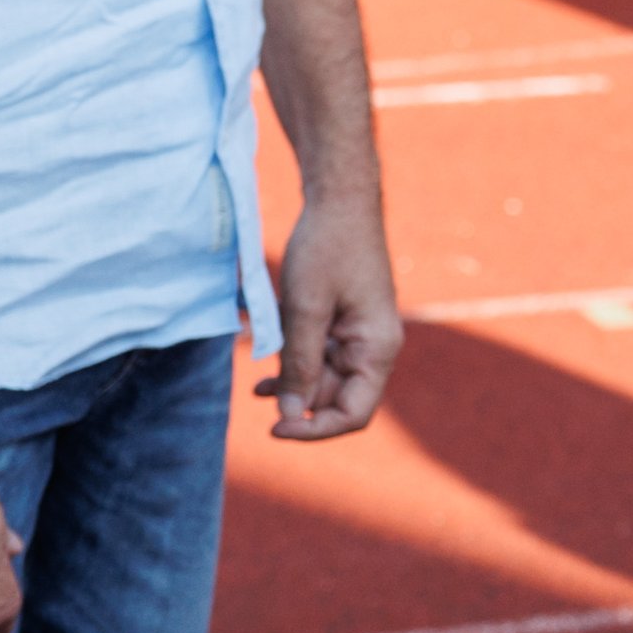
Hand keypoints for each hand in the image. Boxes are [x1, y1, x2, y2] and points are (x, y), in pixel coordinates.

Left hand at [262, 191, 404, 439]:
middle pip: (339, 400)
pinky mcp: (346, 324)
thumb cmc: (326, 249)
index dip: (314, 430)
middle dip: (299, 404)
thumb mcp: (305, 310)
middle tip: (256, 394)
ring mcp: (361, 336)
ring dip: (293, 385)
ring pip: (327, 381)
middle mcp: (375, 348)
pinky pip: (323, 358)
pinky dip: (296, 365)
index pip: (353, 414)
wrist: (340, 202)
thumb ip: (299, 365)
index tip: (274, 427)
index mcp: (377, 349)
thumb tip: (290, 415)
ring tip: (255, 386)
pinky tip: (266, 367)